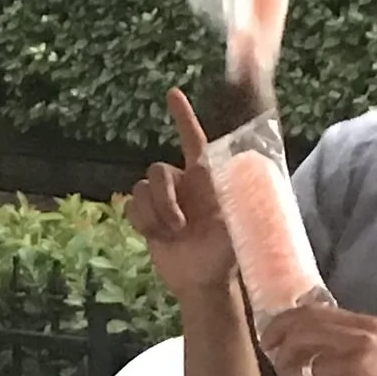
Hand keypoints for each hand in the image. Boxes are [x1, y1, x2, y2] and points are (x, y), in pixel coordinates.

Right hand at [127, 89, 236, 300]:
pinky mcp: (146, 216)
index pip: (192, 139)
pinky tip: (157, 237)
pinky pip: (132, 206)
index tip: (172, 94)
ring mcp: (162, 200)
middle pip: (157, 170)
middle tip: (180, 226)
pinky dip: (143, 222)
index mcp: (206, 177)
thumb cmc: (227, 252)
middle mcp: (182, 183)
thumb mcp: (240, 223)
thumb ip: (238, 199)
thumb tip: (244, 176)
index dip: (182, 117)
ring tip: (173, 235)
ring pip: (142, 189)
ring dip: (155, 215)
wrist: (203, 281)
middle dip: (165, 199)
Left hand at [260, 303, 376, 375]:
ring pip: (297, 368)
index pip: (312, 312)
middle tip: (278, 367)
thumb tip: (306, 338)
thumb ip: (351, 343)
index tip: (271, 338)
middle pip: (299, 332)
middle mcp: (361, 341)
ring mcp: (353, 368)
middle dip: (280, 350)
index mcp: (370, 327)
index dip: (284, 323)